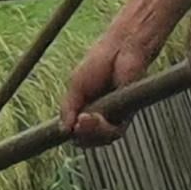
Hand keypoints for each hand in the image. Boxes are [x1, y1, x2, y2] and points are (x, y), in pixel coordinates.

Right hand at [59, 22, 145, 142]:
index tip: (62, 130)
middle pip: (86, 140)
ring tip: (83, 119)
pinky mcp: (128, 116)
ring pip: (100, 139)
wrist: (122, 49)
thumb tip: (63, 130)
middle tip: (75, 125)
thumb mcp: (76, 86)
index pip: (74, 132)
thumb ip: (68, 108)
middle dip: (79, 136)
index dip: (68, 133)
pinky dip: (102, 128)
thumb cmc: (100, 62)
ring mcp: (114, 117)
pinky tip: (92, 117)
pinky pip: (114, 132)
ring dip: (90, 132)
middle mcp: (99, 116)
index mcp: (84, 109)